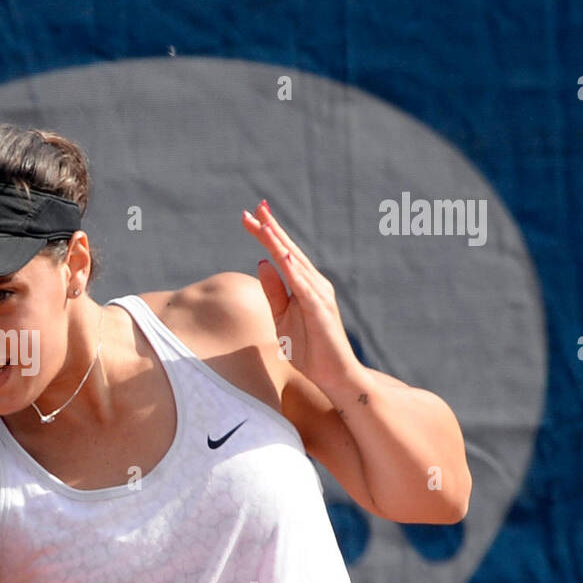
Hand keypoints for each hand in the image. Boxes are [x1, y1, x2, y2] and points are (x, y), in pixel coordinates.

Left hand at [242, 199, 359, 391]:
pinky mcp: (321, 312)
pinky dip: (294, 271)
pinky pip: (306, 288)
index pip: (281, 254)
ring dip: (281, 243)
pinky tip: (284, 257)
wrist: (333, 376)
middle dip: (272, 229)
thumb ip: (273, 292)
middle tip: (255, 207)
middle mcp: (314, 284)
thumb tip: (261, 264)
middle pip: (289, 251)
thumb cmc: (309, 348)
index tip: (248, 216)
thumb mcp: (282, 317)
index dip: (266, 235)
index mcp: (303, 285)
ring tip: (266, 225)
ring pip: (297, 264)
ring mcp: (319, 296)